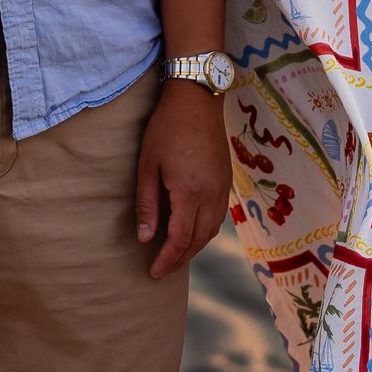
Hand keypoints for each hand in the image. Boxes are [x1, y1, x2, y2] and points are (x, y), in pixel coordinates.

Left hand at [136, 78, 233, 279]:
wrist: (197, 99)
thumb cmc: (166, 129)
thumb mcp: (147, 166)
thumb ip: (147, 204)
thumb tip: (145, 238)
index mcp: (189, 193)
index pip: (179, 240)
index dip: (167, 260)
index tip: (153, 273)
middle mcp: (211, 195)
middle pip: (198, 240)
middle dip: (180, 259)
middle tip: (162, 270)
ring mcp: (222, 188)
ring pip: (211, 231)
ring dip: (194, 247)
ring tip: (176, 255)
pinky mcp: (227, 180)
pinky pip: (219, 216)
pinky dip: (205, 231)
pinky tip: (192, 231)